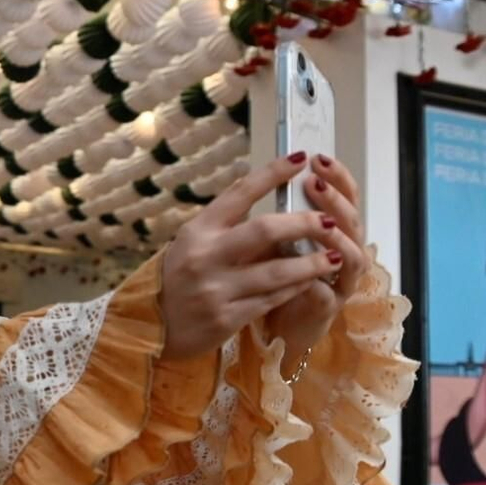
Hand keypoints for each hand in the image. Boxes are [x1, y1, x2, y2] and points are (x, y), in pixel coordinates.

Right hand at [160, 152, 344, 361]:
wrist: (150, 326)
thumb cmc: (177, 278)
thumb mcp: (192, 243)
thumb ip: (227, 226)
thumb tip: (271, 202)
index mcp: (198, 230)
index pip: (240, 192)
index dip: (272, 173)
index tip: (300, 158)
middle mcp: (206, 256)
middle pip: (265, 230)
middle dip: (304, 223)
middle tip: (329, 220)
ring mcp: (217, 289)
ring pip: (277, 271)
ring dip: (312, 263)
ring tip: (335, 256)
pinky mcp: (227, 318)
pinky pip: (272, 300)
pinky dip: (296, 288)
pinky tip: (312, 281)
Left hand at [264, 155, 369, 374]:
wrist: (279, 324)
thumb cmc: (276, 276)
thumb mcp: (273, 241)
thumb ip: (277, 217)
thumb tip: (265, 179)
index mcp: (333, 230)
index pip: (345, 196)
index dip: (337, 177)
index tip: (317, 157)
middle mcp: (345, 252)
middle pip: (353, 222)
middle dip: (335, 200)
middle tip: (315, 183)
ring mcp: (341, 282)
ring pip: (353, 257)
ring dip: (337, 238)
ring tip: (321, 223)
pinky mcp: (328, 310)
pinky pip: (328, 294)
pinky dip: (318, 284)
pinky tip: (309, 276)